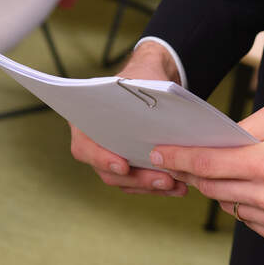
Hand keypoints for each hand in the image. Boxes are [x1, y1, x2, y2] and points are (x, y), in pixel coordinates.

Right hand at [68, 43, 185, 197]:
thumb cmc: (140, 77)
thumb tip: (154, 109)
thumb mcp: (140, 78)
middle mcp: (95, 143)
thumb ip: (142, 91)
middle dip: (137, 178)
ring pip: (125, 181)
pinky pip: (139, 183)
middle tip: (163, 180)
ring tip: (176, 185)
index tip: (123, 164)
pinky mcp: (130, 166)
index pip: (85, 146)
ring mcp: (111, 156)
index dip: (101, 158)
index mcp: (86, 120)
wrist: (151, 80)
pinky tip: (179, 186)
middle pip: (108, 171)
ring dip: (150, 186)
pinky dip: (157, 186)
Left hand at [149, 104, 263, 247]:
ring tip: (227, 174)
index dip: (178, 158)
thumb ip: (244, 127)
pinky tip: (256, 191)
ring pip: (228, 206)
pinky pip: (248, 222)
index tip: (158, 153)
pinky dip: (245, 206)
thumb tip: (213, 141)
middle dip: (193, 174)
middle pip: (211, 188)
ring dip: (222, 190)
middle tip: (182, 162)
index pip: (207, 164)